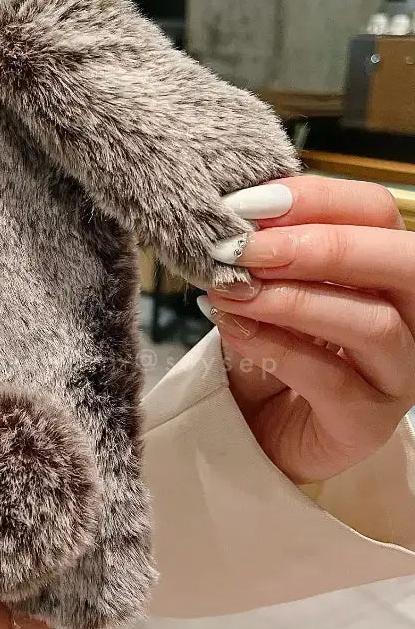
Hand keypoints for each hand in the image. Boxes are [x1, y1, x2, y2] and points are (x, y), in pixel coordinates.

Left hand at [198, 175, 414, 483]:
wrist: (255, 430)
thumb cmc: (265, 351)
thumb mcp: (259, 293)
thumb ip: (259, 259)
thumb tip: (233, 225)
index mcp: (382, 267)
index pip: (372, 211)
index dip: (313, 198)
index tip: (245, 204)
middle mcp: (409, 315)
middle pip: (399, 259)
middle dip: (318, 246)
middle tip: (244, 249)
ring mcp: (397, 372)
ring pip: (373, 323)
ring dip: (290, 300)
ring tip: (231, 291)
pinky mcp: (368, 421)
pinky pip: (333, 379)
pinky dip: (275, 347)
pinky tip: (233, 329)